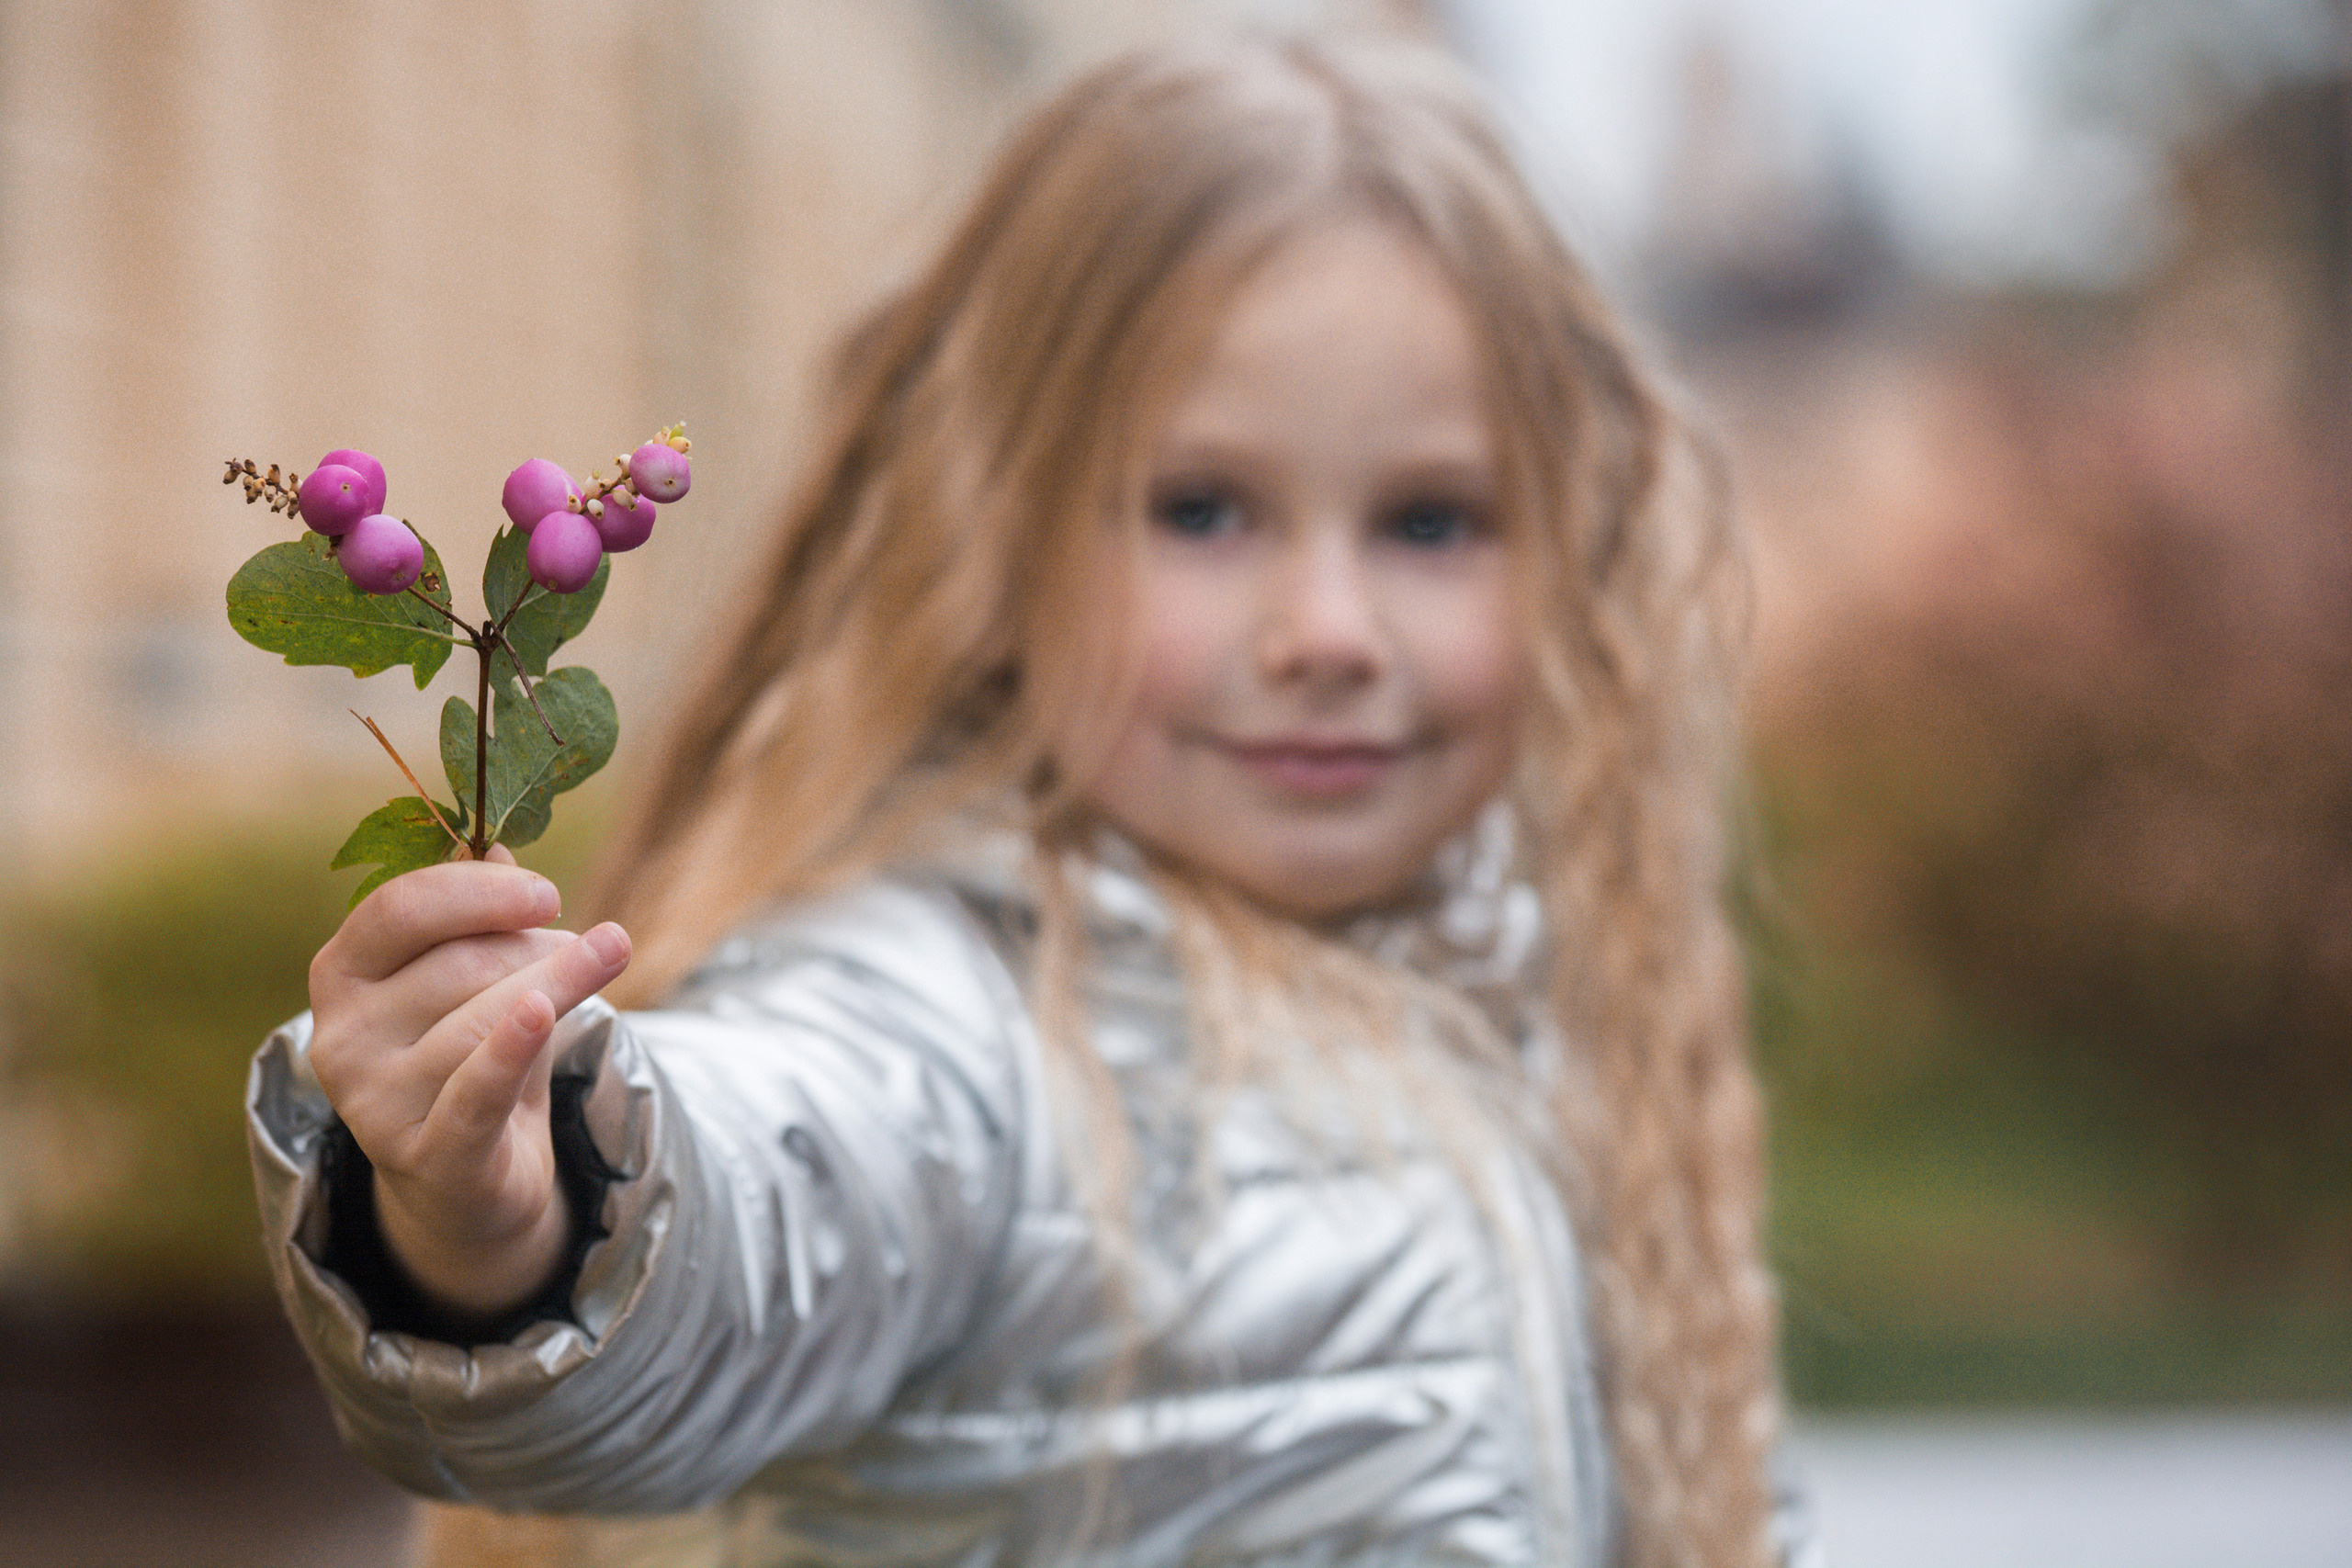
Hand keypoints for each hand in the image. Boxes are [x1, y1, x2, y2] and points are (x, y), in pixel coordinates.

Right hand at [306, 846, 631, 1319]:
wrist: (465, 1184)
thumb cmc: (466, 1061)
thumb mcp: (472, 983)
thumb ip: (479, 921)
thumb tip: (497, 851)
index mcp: (341, 976)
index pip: (399, 909)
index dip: (477, 893)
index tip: (548, 893)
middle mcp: (340, 1037)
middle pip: (458, 963)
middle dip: (536, 949)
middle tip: (586, 950)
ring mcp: (375, 1101)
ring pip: (483, 1018)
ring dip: (558, 986)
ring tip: (599, 966)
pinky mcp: (426, 1153)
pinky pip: (476, 1090)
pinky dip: (511, 1047)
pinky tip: (545, 1010)